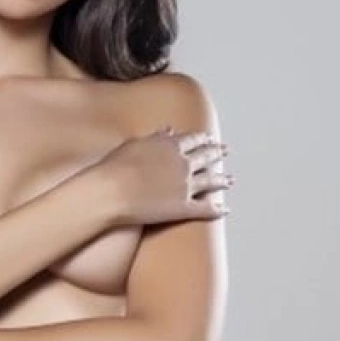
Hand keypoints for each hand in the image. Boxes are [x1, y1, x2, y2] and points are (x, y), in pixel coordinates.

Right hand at [94, 126, 233, 227]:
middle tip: (225, 152)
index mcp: (170, 146)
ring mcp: (185, 186)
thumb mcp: (134, 144)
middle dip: (217, 154)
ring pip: (211, 182)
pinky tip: (224, 210)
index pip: (193, 139)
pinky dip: (217, 210)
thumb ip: (155, 137)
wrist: (110, 192)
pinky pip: (205, 208)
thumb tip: (168, 130)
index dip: (203, 139)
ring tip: (229, 180)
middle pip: (206, 157)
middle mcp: (182, 164)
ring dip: (222, 180)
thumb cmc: (114, 168)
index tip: (209, 138)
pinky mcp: (182, 208)